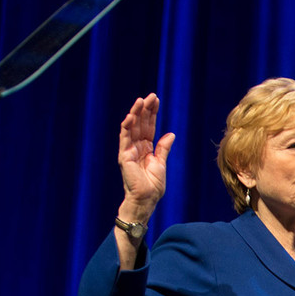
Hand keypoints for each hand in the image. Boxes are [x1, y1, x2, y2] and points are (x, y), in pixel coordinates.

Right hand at [115, 93, 174, 268]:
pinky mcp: (124, 156)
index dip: (152, 114)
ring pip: (131, 128)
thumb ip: (163, 148)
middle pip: (141, 124)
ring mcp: (129, 150)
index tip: (156, 101)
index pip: (149, 127)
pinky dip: (127, 127)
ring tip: (141, 100)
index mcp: (146, 149)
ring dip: (136, 114)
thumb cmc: (153, 186)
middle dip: (145, 110)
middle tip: (151, 96)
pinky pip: (124, 139)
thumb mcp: (161, 164)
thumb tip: (170, 134)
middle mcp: (136, 147)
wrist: (146, 200)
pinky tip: (131, 116)